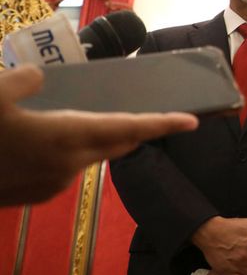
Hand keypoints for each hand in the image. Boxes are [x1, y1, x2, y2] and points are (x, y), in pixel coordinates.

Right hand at [0, 66, 197, 205]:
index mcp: (66, 136)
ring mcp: (51, 185)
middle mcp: (67, 165)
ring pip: (89, 156)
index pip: (128, 128)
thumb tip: (39, 77)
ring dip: (96, 138)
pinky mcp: (34, 196)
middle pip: (115, 143)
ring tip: (91, 117)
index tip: (193, 120)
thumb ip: (24, 80)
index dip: (162, 123)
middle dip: (135, 128)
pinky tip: (50, 138)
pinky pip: (65, 168)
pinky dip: (70, 152)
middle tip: (152, 112)